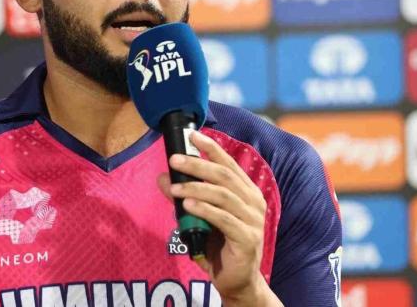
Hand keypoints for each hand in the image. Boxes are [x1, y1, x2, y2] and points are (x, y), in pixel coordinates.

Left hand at [157, 131, 282, 306]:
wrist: (237, 280)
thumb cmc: (219, 244)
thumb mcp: (200, 216)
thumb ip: (185, 196)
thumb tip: (162, 177)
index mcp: (246, 191)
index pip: (228, 163)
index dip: (210, 148)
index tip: (192, 135)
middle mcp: (253, 202)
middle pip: (224, 176)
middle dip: (197, 165)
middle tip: (174, 160)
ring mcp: (253, 220)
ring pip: (223, 196)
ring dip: (196, 188)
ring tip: (174, 188)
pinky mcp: (247, 239)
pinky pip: (224, 219)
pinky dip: (205, 210)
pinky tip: (188, 205)